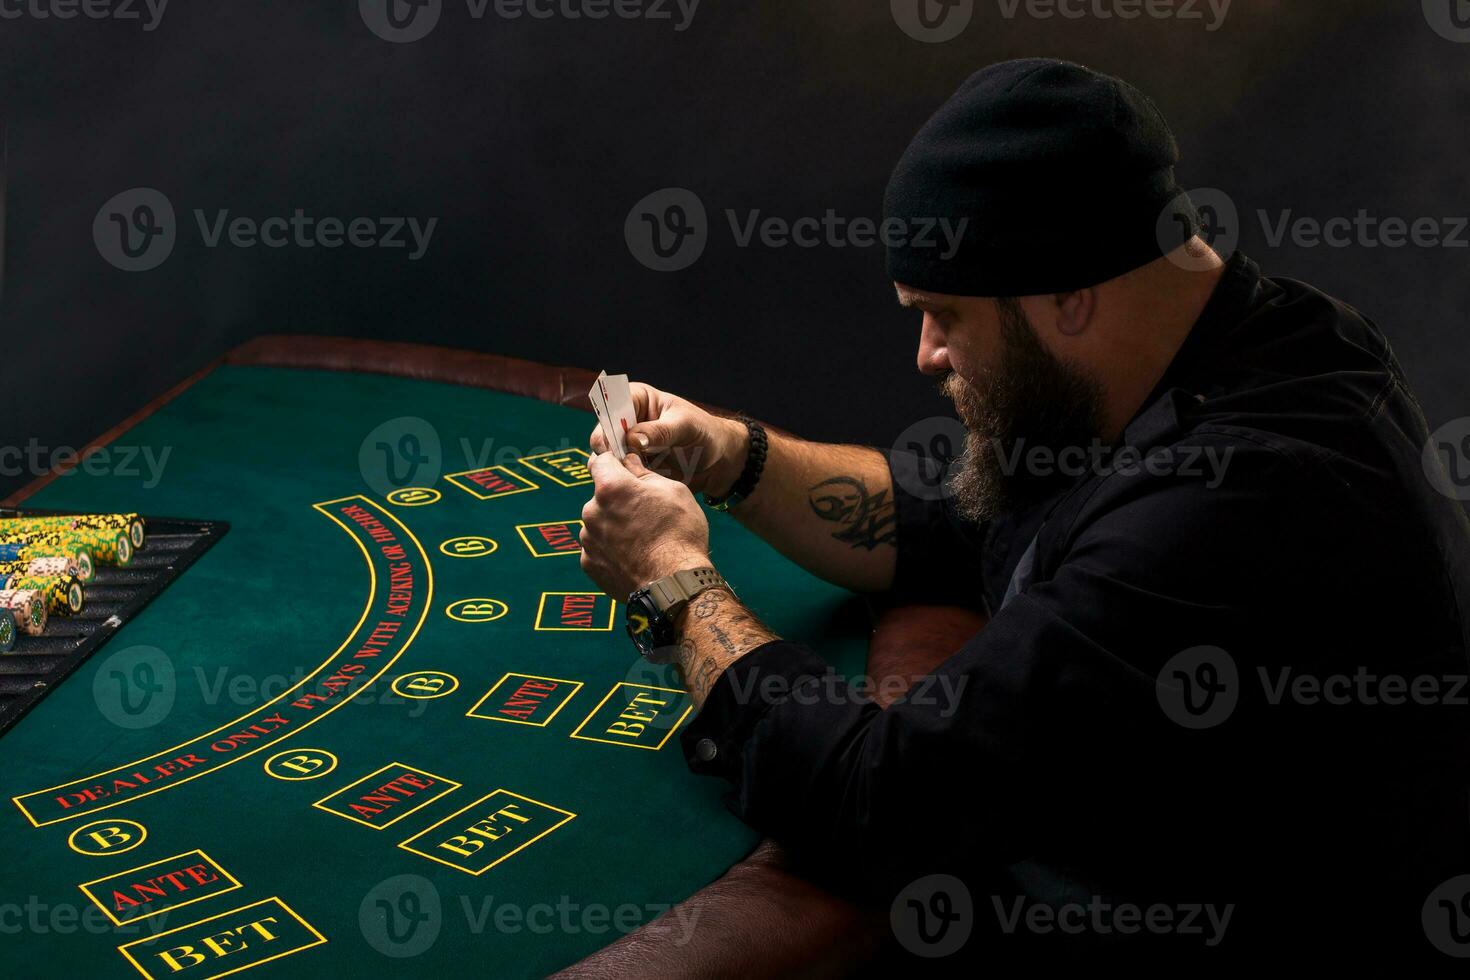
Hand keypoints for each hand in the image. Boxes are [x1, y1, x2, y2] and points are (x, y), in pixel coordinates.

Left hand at [580, 452, 711, 600]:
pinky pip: (598, 547)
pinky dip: (611, 548)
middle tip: (644, 511)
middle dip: (618, 498)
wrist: (674, 584)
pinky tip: (633, 555)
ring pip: (599, 522)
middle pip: (601, 495)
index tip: (619, 462)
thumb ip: (643, 473)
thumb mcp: (673, 491)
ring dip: (614, 524)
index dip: (612, 459)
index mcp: (611, 487)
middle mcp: (592, 511)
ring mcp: (588, 539)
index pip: (600, 460)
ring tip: (641, 538)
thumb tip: (629, 462)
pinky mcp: (589, 563)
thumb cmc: (679, 534)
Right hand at [587, 382, 747, 495]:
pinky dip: (626, 479)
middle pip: (603, 434)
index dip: (608, 425)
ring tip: (637, 474)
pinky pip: (620, 473)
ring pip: (608, 456)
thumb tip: (633, 438)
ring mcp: (628, 445)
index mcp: (637, 399)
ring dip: (618, 467)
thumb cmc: (705, 433)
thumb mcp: (685, 427)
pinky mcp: (633, 465)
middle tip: (624, 463)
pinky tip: (639, 484)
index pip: (610, 406)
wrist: (718, 461)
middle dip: (611, 450)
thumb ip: (660, 432)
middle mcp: (628, 420)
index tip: (615, 444)